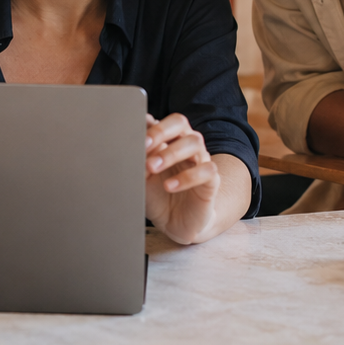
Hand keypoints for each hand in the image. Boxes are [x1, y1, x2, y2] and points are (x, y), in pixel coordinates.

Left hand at [144, 112, 221, 243]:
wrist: (174, 223)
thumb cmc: (157, 195)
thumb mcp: (142, 178)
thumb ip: (139, 159)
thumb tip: (132, 143)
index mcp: (169, 139)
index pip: (162, 121)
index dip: (150, 126)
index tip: (136, 137)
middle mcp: (186, 144)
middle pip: (180, 123)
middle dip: (160, 131)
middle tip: (144, 146)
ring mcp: (200, 160)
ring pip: (195, 142)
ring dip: (171, 153)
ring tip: (153, 167)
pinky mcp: (211, 180)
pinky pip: (207, 170)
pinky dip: (188, 176)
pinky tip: (170, 185)